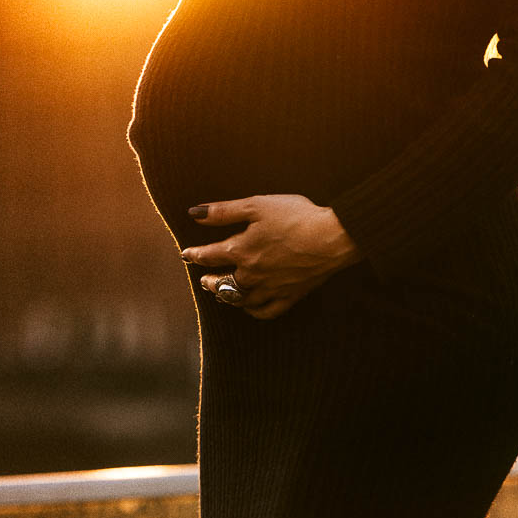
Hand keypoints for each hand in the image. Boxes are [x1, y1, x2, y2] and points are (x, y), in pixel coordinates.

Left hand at [180, 194, 363, 320]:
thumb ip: (224, 211)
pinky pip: (266, 311)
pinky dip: (254, 311)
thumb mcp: (256, 205)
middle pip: (223, 282)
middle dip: (210, 280)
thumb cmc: (296, 217)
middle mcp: (252, 274)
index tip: (187, 255)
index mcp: (241, 250)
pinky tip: (250, 308)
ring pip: (241, 299)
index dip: (196, 255)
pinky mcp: (290, 296)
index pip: (210, 255)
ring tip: (221, 294)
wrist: (330, 238)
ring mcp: (270, 288)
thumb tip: (195, 214)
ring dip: (227, 296)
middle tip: (203, 280)